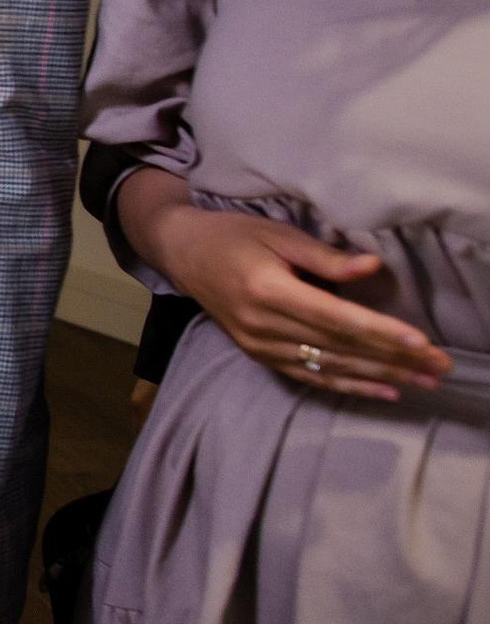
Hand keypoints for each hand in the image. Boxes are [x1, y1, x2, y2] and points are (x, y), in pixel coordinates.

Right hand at [129, 182, 446, 398]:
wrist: (183, 252)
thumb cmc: (234, 235)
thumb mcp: (278, 234)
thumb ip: (324, 257)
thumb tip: (372, 267)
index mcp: (268, 289)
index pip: (335, 318)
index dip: (380, 332)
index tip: (421, 342)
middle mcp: (262, 323)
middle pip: (339, 347)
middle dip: (394, 359)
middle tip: (439, 367)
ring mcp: (258, 344)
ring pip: (329, 367)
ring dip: (380, 376)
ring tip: (422, 381)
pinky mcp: (258, 354)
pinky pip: (309, 376)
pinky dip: (348, 386)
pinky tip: (382, 389)